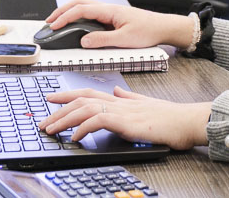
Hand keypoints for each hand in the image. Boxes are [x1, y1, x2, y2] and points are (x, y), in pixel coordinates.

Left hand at [39, 85, 211, 149]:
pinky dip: (84, 127)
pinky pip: (99, 120)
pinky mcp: (126, 122)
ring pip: (85, 108)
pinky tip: (76, 136)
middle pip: (81, 100)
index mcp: (120, 99)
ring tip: (51, 130)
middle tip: (43, 121)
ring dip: (65, 119)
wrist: (185, 121)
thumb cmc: (169, 117)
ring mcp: (122, 111)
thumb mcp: (144, 105)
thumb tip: (117, 92)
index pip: (88, 92)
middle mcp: (118, 102)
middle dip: (58, 110)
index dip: (68, 94)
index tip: (51, 98)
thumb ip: (129, 98)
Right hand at [45, 0, 194, 49]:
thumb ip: (102, 40)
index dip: (64, 17)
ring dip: (68, 12)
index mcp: (109, 10)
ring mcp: (108, 11)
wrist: (162, 27)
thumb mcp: (125, 39)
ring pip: (83, 6)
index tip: (53, 26)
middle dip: (61, 11)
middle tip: (48, 22)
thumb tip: (83, 41)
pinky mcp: (110, 17)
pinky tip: (73, 24)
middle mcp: (107, 8)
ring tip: (56, 22)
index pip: (81, 10)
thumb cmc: (148, 31)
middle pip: (78, 3)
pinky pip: (89, 13)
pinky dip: (77, 16)